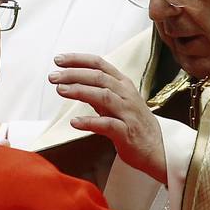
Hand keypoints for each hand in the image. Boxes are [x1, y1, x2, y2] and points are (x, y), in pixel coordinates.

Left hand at [49, 53, 165, 182]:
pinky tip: (74, 122)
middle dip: (74, 74)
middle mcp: (126, 95)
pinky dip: (90, 122)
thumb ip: (99, 90)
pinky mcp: (127, 133)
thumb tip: (74, 80)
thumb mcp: (117, 101)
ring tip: (60, 90)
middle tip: (53, 76)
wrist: (156, 149)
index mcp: (123, 84)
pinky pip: (108, 125)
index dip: (78, 60)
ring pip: (104, 96)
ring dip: (80, 92)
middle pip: (99, 78)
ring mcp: (128, 113)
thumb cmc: (134, 124)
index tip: (58, 60)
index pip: (100, 64)